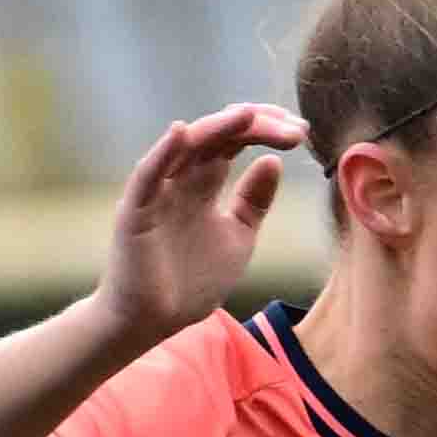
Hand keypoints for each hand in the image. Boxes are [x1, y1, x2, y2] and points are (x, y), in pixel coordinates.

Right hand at [95, 104, 303, 339]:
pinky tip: (181, 133)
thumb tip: (272, 161)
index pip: (235, 142)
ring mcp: (157, 192)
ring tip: (247, 113)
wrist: (153, 323)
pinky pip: (146, 176)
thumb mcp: (238, 237)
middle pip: (217, 136)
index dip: (266, 131)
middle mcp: (180, 180)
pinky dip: (162, 153)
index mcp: (203, 184)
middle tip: (292, 127)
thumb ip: (253, 201)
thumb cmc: (190, 283)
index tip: (301, 133)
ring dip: (216, 128)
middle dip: (254, 125)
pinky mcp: (135, 212)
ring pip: (185, 147)